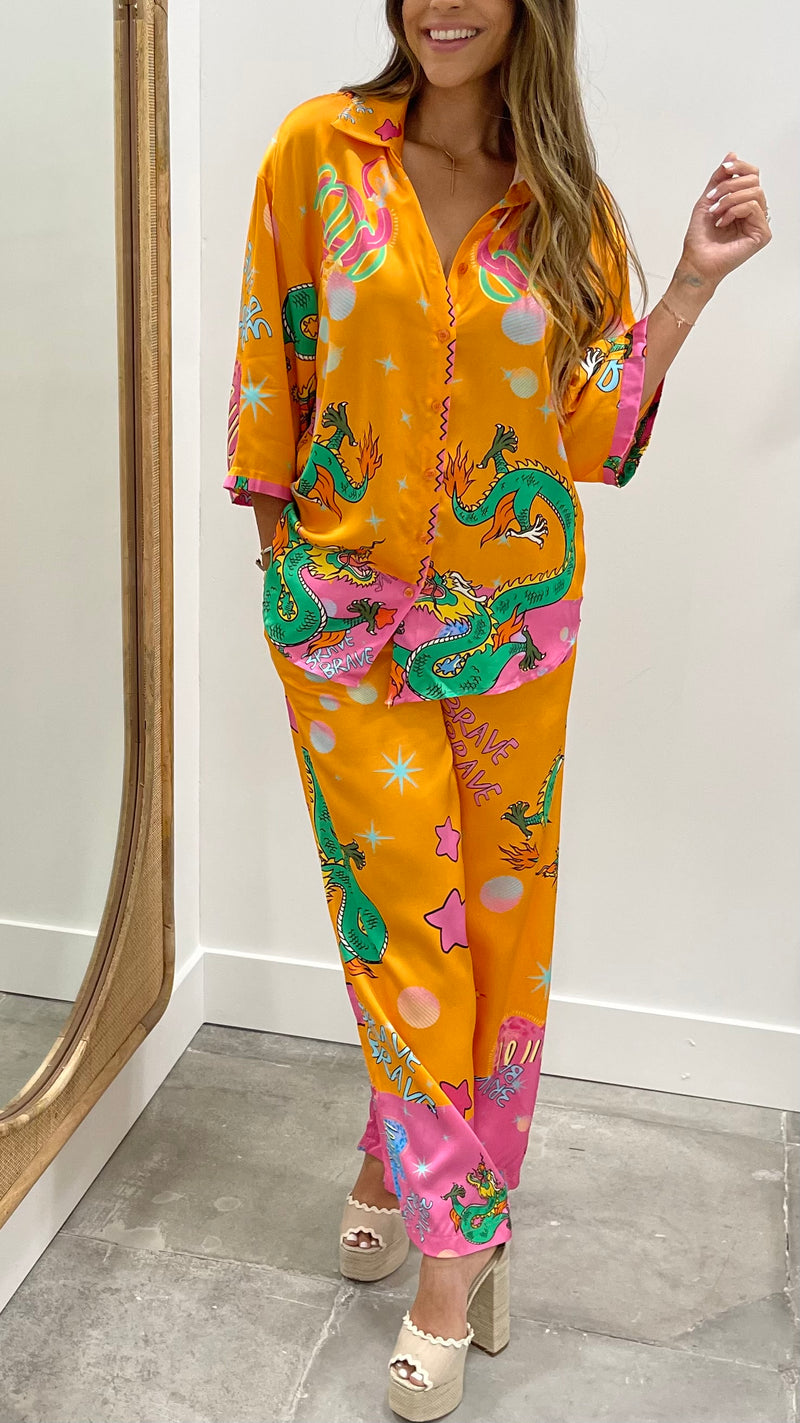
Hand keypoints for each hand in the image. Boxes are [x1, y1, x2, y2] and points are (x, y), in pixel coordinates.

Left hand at [680, 150, 771, 288]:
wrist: (696, 261)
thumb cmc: (700, 238)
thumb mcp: (707, 199)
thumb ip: (720, 178)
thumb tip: (732, 154)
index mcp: (743, 202)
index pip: (751, 174)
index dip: (739, 167)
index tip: (723, 169)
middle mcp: (753, 211)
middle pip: (754, 180)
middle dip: (729, 185)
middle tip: (712, 198)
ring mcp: (759, 222)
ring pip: (755, 192)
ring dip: (730, 199)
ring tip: (715, 212)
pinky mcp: (762, 234)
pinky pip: (754, 208)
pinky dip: (735, 211)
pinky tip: (722, 222)